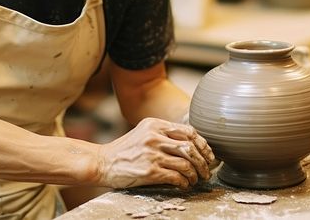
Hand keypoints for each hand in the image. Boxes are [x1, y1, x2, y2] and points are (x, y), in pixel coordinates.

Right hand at [97, 117, 215, 189]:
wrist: (101, 163)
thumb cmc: (124, 150)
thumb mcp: (143, 133)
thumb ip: (163, 134)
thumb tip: (191, 144)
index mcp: (155, 124)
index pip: (188, 132)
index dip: (202, 144)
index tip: (208, 155)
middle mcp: (154, 136)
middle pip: (190, 148)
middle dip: (203, 161)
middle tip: (206, 170)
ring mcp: (152, 154)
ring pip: (186, 163)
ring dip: (195, 174)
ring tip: (196, 179)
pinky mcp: (149, 171)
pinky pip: (176, 176)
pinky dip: (184, 182)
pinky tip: (183, 185)